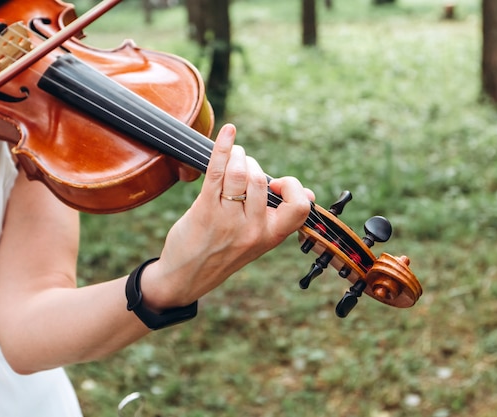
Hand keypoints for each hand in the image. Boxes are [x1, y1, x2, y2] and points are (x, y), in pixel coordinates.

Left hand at [140, 123, 313, 308]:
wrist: (187, 276)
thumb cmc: (223, 252)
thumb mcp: (258, 241)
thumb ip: (279, 218)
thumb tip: (309, 195)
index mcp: (271, 235)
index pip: (299, 206)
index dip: (293, 187)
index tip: (276, 184)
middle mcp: (252, 228)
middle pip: (261, 179)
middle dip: (251, 164)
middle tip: (241, 166)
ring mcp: (228, 220)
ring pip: (240, 172)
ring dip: (237, 155)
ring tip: (233, 156)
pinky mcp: (205, 210)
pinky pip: (217, 170)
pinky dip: (223, 146)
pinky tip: (227, 132)